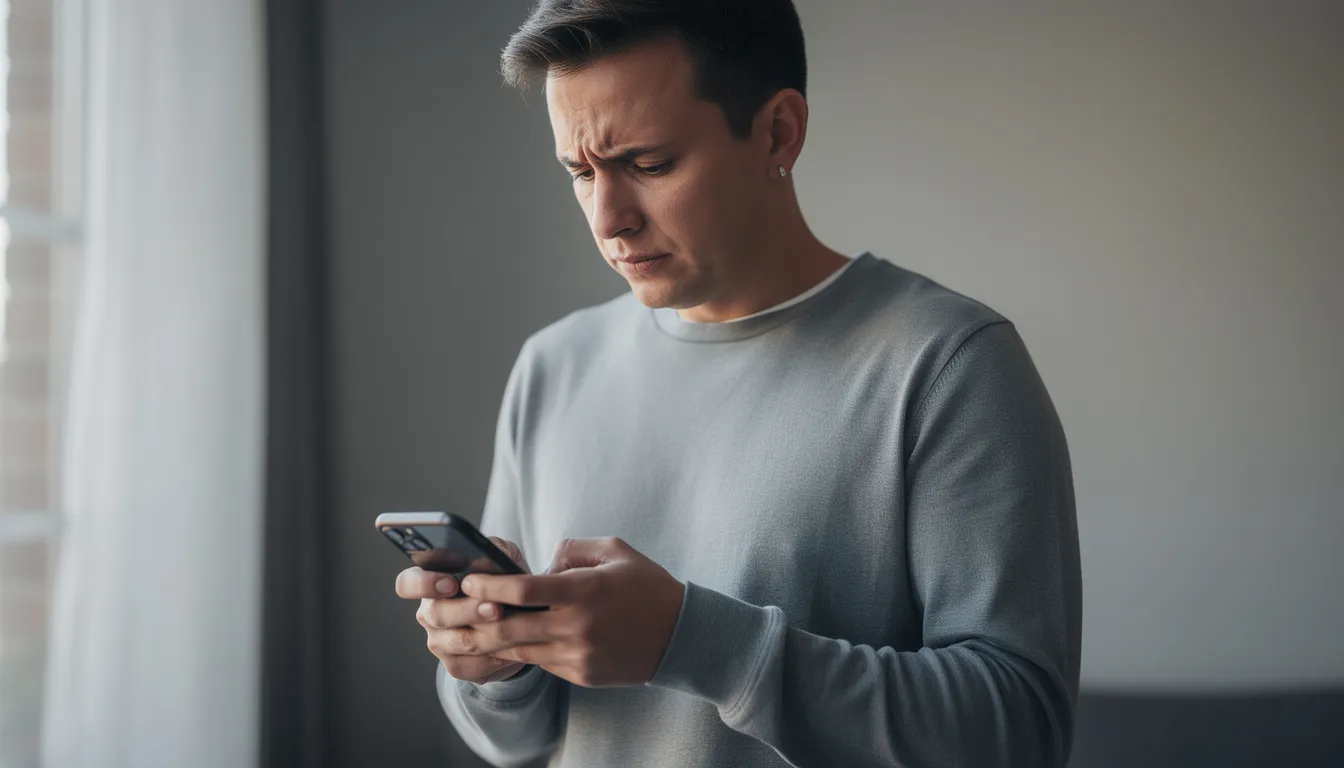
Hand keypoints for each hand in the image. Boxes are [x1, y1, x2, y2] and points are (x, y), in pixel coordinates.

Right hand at [396, 536, 531, 684]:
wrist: (521, 616)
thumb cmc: (504, 579)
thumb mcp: (503, 557)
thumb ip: (494, 550)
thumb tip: (485, 556)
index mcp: (429, 582)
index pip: (408, 583)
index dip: (425, 584)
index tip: (451, 582)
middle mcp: (428, 613)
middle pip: (437, 614)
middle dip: (468, 609)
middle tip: (495, 606)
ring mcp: (439, 642)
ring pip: (459, 641)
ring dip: (488, 633)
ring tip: (512, 624)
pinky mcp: (456, 665)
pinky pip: (472, 665)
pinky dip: (496, 656)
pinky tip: (515, 646)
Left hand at [457, 537, 685, 687]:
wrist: (682, 636)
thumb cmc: (647, 587)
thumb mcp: (615, 551)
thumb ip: (572, 550)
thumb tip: (541, 564)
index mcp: (586, 590)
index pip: (524, 589)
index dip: (489, 585)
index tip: (469, 580)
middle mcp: (578, 626)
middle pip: (510, 626)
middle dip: (475, 617)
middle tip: (453, 607)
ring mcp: (578, 656)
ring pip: (519, 649)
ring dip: (490, 639)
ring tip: (465, 629)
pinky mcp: (580, 675)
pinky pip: (541, 661)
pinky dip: (522, 650)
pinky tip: (505, 641)